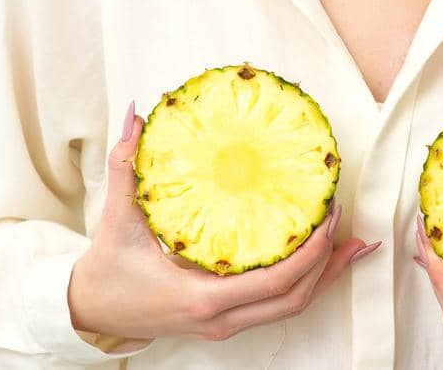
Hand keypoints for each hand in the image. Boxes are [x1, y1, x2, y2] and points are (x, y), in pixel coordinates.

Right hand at [68, 100, 380, 342]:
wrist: (91, 310)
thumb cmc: (107, 269)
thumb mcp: (117, 217)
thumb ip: (126, 165)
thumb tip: (136, 116)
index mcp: (201, 297)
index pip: (275, 282)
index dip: (310, 251)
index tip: (328, 215)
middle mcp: (221, 319)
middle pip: (295, 300)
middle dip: (329, 264)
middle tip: (348, 223)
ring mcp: (224, 325)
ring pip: (290, 308)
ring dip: (323, 276)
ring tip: (351, 244)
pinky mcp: (224, 321)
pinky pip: (275, 305)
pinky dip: (302, 283)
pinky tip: (318, 258)